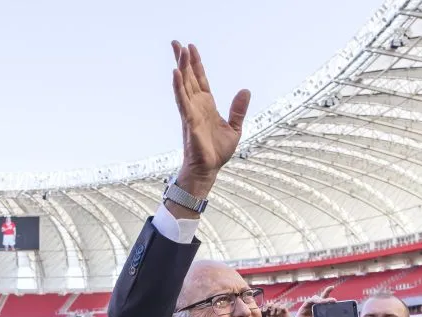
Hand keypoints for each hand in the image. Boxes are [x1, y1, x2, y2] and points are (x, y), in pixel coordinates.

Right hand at [170, 42, 250, 197]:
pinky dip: (178, 87)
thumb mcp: (235, 128)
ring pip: (184, 85)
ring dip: (181, 68)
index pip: (200, 80)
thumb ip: (238, 109)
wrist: (209, 169)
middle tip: (176, 42)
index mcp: (207, 106)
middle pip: (189, 78)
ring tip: (178, 51)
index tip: (190, 48)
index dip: (196, 64)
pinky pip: (182, 101)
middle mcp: (197, 106)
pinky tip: (176, 74)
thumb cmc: (218, 152)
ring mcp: (191, 112)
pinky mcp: (189, 121)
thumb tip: (245, 90)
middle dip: (183, 60)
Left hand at [262, 304, 292, 316]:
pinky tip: (278, 313)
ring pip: (277, 304)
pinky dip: (280, 308)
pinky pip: (283, 306)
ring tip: (273, 314)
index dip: (264, 307)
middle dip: (268, 305)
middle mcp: (275, 312)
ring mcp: (281, 312)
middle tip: (267, 309)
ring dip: (274, 307)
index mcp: (270, 315)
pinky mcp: (286, 312)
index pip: (267, 308)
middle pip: (271, 304)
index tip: (263, 310)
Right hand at [289, 286, 337, 316]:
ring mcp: (309, 307)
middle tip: (331, 288)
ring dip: (322, 299)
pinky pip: (309, 301)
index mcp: (321, 312)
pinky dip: (314, 300)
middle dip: (326, 292)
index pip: (327, 303)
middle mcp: (316, 308)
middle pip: (322, 298)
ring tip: (328, 301)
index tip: (337, 294)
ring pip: (316, 299)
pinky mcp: (303, 308)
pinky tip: (319, 302)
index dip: (331, 297)